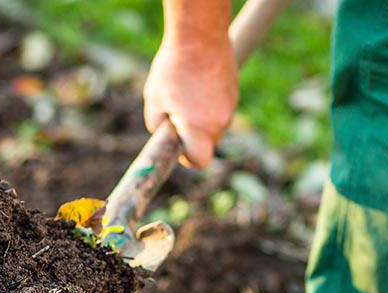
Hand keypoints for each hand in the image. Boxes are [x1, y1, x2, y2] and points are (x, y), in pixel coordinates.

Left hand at [143, 35, 237, 168]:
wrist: (200, 35)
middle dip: (193, 136)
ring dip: (201, 118)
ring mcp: (230, 107)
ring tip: (185, 93)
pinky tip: (197, 82)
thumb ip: (158, 127)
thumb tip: (166, 136)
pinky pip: (220, 109)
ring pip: (214, 126)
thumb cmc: (173, 68)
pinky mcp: (234, 93)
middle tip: (175, 114)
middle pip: (208, 144)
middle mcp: (220, 122)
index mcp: (199, 128)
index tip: (178, 146)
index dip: (188, 158)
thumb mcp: (154, 100)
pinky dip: (209, 103)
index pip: (200, 161)